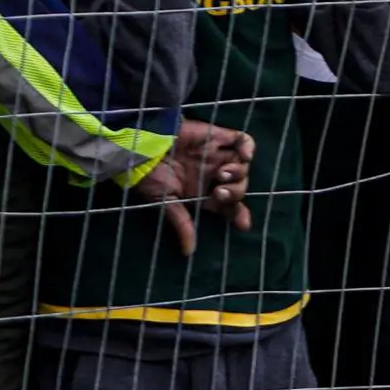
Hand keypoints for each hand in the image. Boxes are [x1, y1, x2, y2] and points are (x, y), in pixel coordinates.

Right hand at [135, 117, 257, 255]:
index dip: (238, 214)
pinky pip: (243, 140)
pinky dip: (248, 147)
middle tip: (219, 193)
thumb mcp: (165, 202)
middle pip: (238, 186)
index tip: (242, 224)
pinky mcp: (218, 137)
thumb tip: (188, 252)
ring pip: (243, 166)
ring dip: (239, 173)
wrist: (141, 147)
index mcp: (203, 193)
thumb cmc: (150, 176)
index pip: (228, 206)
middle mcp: (213, 175)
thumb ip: (182, 223)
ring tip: (222, 174)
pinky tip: (243, 155)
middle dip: (235, 192)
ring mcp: (217, 156)